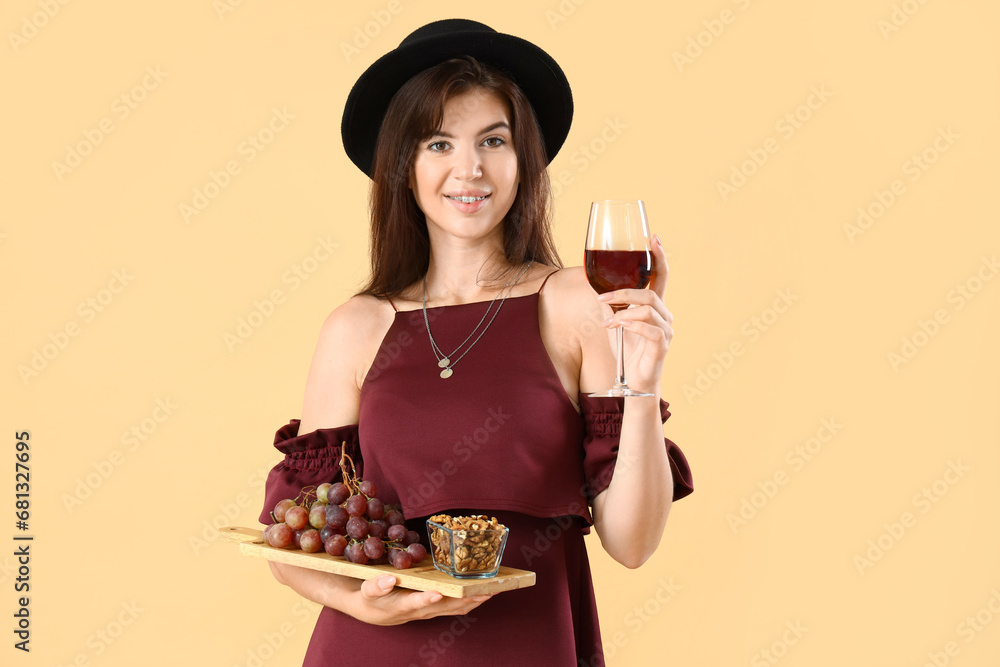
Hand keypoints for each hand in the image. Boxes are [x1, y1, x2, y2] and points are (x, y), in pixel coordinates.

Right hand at [350, 574, 491, 625]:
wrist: (374, 611)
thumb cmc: (370, 598)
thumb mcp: (366, 591)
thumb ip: (376, 586)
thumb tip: (389, 579)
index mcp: (402, 605)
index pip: (416, 603)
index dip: (426, 599)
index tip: (437, 592)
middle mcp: (419, 611)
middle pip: (445, 606)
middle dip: (465, 598)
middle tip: (483, 590)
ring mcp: (429, 611)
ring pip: (454, 608)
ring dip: (472, 600)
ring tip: (491, 590)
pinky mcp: (434, 608)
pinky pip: (455, 607)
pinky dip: (470, 600)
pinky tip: (482, 592)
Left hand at [596, 234, 672, 393]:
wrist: (634, 380)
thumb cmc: (628, 350)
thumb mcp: (616, 324)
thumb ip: (611, 306)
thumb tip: (595, 287)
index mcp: (656, 307)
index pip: (661, 277)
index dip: (659, 257)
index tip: (653, 239)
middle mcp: (665, 316)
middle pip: (651, 292)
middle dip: (625, 291)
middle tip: (603, 297)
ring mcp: (666, 330)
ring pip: (649, 308)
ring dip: (624, 310)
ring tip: (608, 320)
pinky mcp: (662, 345)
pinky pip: (649, 328)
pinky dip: (631, 325)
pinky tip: (618, 327)